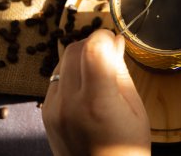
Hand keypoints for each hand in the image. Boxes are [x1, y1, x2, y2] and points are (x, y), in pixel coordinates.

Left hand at [42, 29, 150, 155]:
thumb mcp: (135, 110)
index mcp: (97, 103)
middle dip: (92, 43)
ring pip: (62, 60)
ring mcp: (52, 108)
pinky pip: (56, 78)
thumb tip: (115, 41)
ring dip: (80, 56)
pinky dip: (70, 73)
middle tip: (107, 54)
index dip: (104, 37)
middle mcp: (68, 103)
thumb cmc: (127, 149)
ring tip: (96, 72)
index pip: (93, 49)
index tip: (113, 41)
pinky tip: (83, 86)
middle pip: (74, 49)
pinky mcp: (45, 111)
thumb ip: (121, 72)